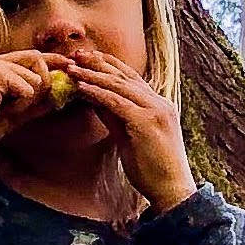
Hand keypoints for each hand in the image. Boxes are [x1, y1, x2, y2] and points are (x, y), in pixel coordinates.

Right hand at [0, 50, 76, 209]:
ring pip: (34, 74)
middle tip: (48, 98)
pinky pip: (27, 87)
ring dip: (31, 97)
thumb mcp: (14, 115)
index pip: (30, 56)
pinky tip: (5, 110)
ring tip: (13, 109)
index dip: (52, 59)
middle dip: (47, 78)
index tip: (68, 64)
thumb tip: (58, 99)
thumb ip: (34, 105)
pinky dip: (22, 102)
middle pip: (36, 57)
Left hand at [50, 30, 198, 217]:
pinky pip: (116, 102)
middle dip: (98, 63)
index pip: (131, 77)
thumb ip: (116, 116)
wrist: (172, 190)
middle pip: (124, 76)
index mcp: (159, 104)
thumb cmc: (152, 168)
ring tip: (72, 67)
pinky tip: (81, 87)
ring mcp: (155, 110)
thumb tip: (95, 100)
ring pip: (119, 85)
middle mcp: (159, 102)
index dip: (108, 65)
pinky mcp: (146, 122)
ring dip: (93, 74)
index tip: (87, 57)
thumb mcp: (130, 136)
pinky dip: (97, 92)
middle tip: (76, 54)